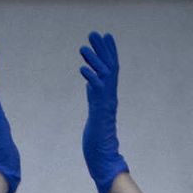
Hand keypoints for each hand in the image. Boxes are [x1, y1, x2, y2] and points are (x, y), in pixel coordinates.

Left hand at [79, 31, 128, 192]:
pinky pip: (96, 93)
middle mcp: (109, 98)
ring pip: (103, 77)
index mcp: (108, 98)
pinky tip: (82, 69)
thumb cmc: (99, 142)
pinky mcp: (100, 113)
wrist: (104, 160)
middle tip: (94, 32)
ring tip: (84, 46)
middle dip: (102, 49)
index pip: (111, 70)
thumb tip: (91, 85)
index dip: (108, 52)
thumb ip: (95, 97)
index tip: (104, 36)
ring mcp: (106, 106)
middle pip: (109, 68)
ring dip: (94, 61)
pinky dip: (91, 80)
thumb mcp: (95, 113)